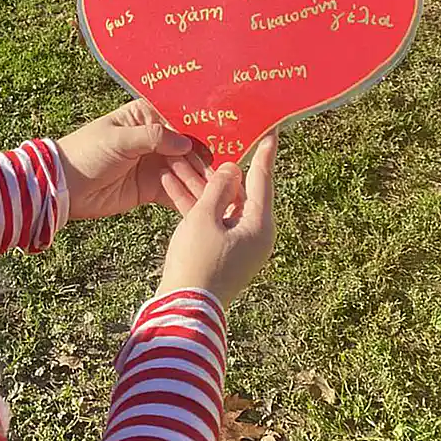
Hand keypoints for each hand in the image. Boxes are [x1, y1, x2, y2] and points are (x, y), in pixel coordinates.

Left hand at [57, 100, 210, 220]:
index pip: (177, 124)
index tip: (216, 149)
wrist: (64, 187)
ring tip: (218, 194)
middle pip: (185, 150)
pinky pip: (174, 191)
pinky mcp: (150, 188)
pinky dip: (187, 197)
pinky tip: (203, 204)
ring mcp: (153, 164)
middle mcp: (153, 138)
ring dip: (198, 182)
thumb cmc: (86, 152)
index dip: (196, 136)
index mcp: (144, 117)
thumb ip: (153, 138)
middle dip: (202, 163)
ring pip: (183, 171)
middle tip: (221, 177)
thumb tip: (185, 143)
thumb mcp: (118, 139)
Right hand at [157, 132, 277, 307]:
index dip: (264, 152)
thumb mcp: (205, 217)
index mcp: (259, 225)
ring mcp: (236, 244)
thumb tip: (231, 170)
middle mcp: (253, 234)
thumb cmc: (197, 262)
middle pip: (237, 191)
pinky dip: (193, 202)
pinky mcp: (218, 251)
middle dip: (216, 166)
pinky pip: (209, 219)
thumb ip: (218, 188)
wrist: (183, 310)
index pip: (263, 180)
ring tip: (176, 157)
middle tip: (210, 138)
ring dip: (198, 182)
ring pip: (218, 204)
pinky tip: (170, 182)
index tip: (271, 130)